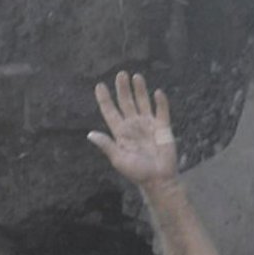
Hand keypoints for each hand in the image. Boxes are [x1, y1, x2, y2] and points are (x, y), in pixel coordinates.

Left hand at [88, 71, 177, 189]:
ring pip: (143, 103)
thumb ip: (107, 145)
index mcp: (121, 132)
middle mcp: (133, 125)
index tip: (99, 85)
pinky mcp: (163, 128)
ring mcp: (149, 125)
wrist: (159, 179)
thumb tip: (90, 134)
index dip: (105, 99)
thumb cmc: (137, 172)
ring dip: (140, 90)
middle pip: (126, 103)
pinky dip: (161, 103)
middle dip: (123, 89)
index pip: (111, 112)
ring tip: (136, 77)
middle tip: (121, 75)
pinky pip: (162, 112)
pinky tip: (157, 93)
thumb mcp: (119, 159)